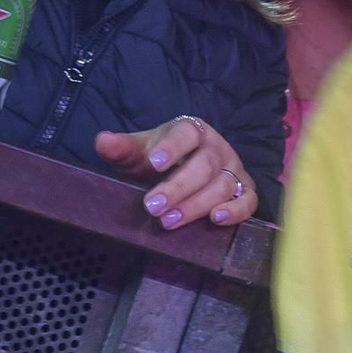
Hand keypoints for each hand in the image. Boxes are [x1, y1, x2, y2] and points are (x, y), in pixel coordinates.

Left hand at [95, 116, 257, 228]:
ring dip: (196, 205)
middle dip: (178, 188)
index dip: (172, 148)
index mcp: (193, 131)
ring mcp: (235, 170)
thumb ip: (122, 148)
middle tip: (152, 207)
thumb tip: (103, 141)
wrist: (184, 170)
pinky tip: (216, 219)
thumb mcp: (139, 152)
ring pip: (223, 186)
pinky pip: (248, 201)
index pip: (186, 134)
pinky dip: (236, 211)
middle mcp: (218, 149)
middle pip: (204, 166)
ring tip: (169, 221)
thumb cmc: (159, 160)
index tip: (154, 163)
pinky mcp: (245, 191)